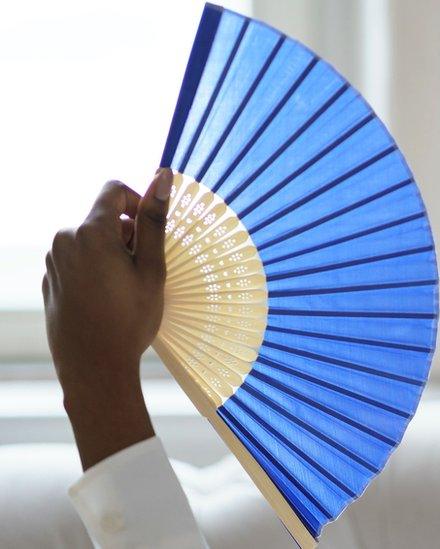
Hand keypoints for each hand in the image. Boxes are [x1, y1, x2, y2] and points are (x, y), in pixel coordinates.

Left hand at [43, 168, 172, 468]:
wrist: (93, 367)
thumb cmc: (129, 320)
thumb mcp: (151, 269)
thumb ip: (154, 220)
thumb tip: (162, 175)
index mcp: (90, 232)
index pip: (114, 189)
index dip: (138, 202)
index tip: (151, 233)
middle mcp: (65, 239)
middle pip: (103, 217)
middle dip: (127, 235)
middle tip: (143, 271)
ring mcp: (54, 260)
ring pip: (91, 239)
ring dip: (112, 253)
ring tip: (126, 288)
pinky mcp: (50, 279)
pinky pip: (78, 259)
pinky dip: (97, 269)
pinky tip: (108, 300)